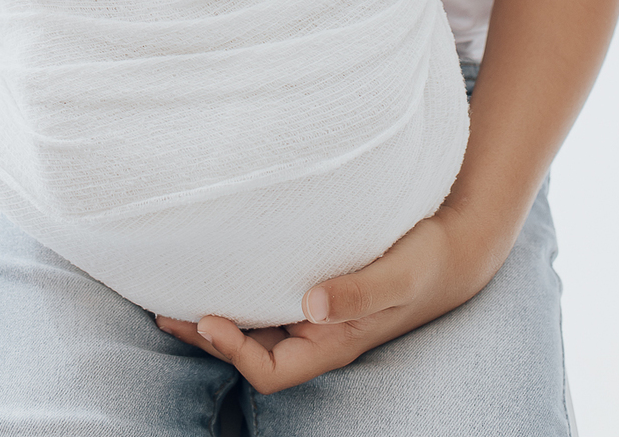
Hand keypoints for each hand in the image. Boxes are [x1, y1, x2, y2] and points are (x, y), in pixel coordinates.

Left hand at [155, 202, 499, 394]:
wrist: (453, 248)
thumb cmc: (425, 261)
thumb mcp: (397, 274)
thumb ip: (357, 291)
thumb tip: (310, 306)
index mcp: (334, 342)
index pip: (271, 370)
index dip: (234, 352)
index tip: (208, 318)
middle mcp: (318, 333)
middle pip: (251, 352)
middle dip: (208, 336)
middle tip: (166, 307)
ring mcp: (314, 313)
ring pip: (255, 328)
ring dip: (217, 316)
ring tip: (175, 293)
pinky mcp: (314, 288)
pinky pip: (267, 300)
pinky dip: (238, 291)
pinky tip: (219, 270)